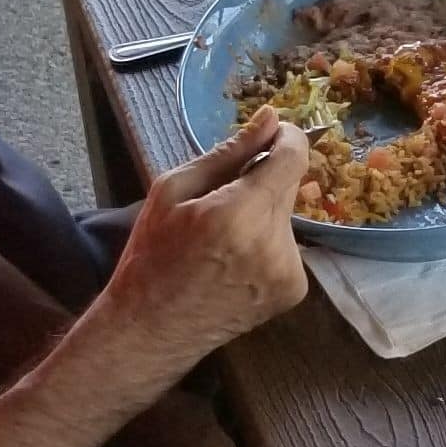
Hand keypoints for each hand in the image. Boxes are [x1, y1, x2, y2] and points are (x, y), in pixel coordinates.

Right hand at [95, 111, 311, 387]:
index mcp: (241, 213)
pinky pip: (287, 248)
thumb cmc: (152, 253)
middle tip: (222, 199)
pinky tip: (233, 262)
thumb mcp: (174, 190)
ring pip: (286, 217)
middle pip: (289, 186)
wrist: (151, 328)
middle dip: (262, 182)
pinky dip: (266, 244)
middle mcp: (274, 243)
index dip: (286, 138)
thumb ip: (229, 152)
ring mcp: (289, 271)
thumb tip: (271, 118)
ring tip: (222, 238)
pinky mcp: (293, 291)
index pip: (293, 156)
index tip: (271, 134)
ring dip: (263, 215)